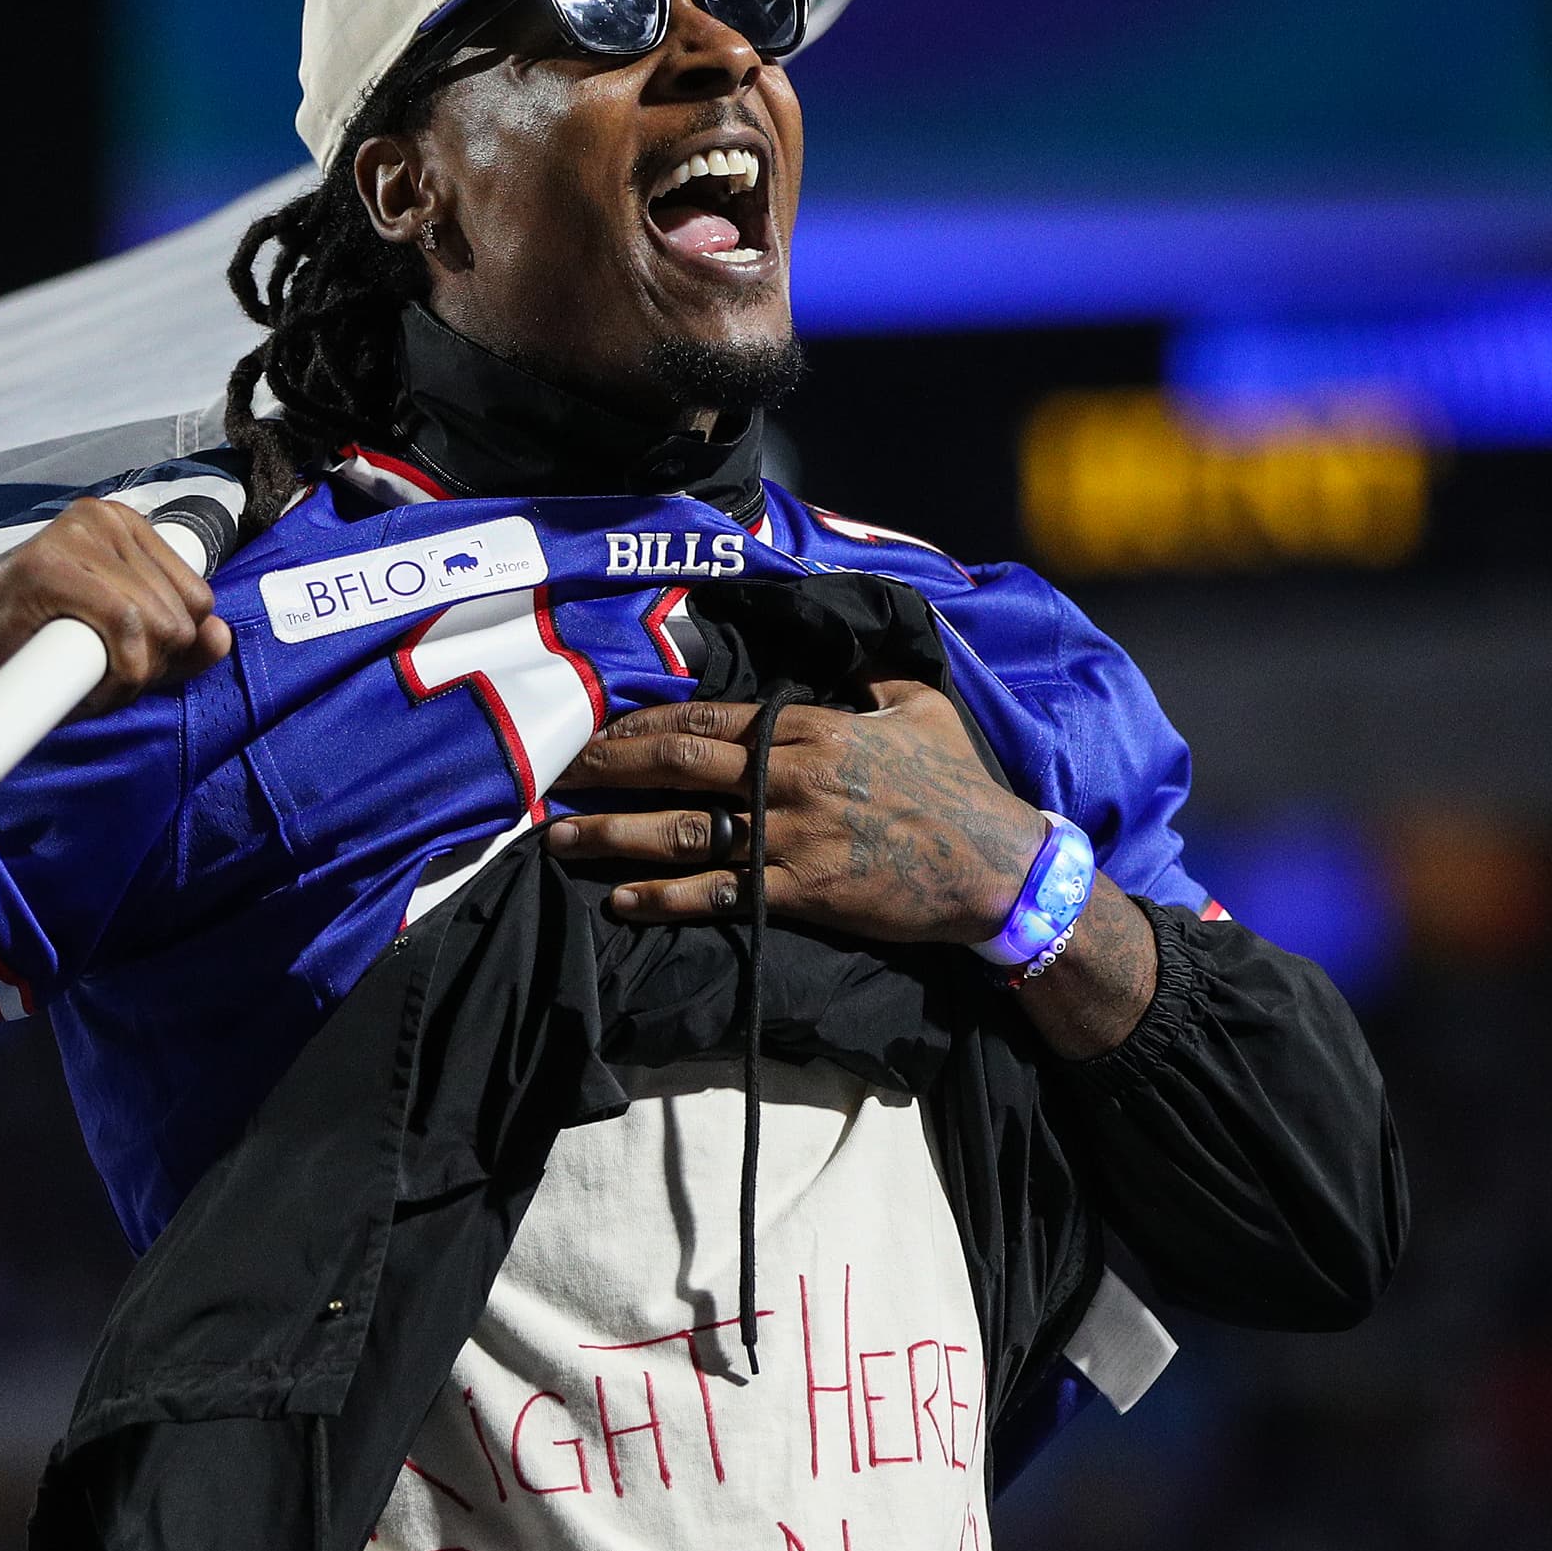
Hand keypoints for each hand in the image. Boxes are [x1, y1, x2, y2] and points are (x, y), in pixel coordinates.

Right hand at [0, 496, 229, 725]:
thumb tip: (221, 637)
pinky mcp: (48, 564)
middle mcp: (105, 518)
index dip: (169, 651)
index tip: (120, 667)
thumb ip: (172, 645)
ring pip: (161, 622)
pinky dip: (115, 674)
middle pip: (186, 613)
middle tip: (93, 679)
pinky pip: (126, 626)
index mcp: (124, 528)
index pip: (198, 598)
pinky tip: (77, 686)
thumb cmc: (24, 659)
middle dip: (151, 666)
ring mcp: (76, 536)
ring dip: (128, 678)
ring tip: (78, 682)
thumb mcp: (114, 652)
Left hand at [545, 680, 1044, 944]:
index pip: (707, 718)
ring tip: (558, 836)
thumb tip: (838, 651)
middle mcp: (789, 777)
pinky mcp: (802, 893)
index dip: (643, 724)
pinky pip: (718, 894)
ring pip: (682, 830)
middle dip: (607, 766)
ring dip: (612, 833)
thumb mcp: (917, 705)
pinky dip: (664, 898)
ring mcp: (792, 837)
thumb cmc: (960, 785)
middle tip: (554, 771)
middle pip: (678, 764)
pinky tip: (618, 899)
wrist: (997, 866)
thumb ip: (867, 676)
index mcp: (811, 728)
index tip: (598, 727)